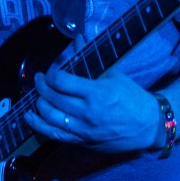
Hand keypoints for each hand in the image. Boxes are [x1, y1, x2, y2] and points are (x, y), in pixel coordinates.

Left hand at [25, 67, 161, 153]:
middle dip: (41, 86)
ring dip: (38, 104)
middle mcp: (87, 113)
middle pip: (52, 98)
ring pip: (50, 117)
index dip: (51, 74)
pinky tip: (30, 117)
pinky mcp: (82, 142)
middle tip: (39, 79)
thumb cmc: (132, 98)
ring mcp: (83, 130)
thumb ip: (90, 59)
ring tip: (37, 95)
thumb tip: (77, 39)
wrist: (148, 126)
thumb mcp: (114, 74)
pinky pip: (55, 135)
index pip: (62, 82)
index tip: (51, 71)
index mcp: (97, 93)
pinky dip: (39, 125)